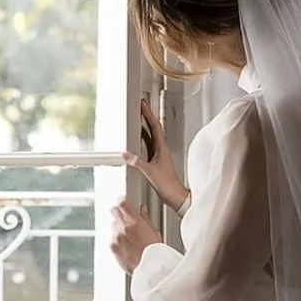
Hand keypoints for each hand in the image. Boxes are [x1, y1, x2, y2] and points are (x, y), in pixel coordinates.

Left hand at [110, 198, 161, 273]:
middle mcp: (124, 228)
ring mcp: (117, 237)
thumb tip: (142, 210)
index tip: (123, 202)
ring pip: (113, 226)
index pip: (122, 203)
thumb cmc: (155, 253)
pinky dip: (117, 240)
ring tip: (128, 237)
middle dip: (118, 212)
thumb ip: (145, 218)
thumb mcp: (154, 232)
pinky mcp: (113, 247)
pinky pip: (112, 239)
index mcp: (135, 221)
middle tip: (123, 217)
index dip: (122, 201)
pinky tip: (126, 246)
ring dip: (118, 228)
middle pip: (114, 211)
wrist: (150, 269)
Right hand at [122, 98, 188, 212]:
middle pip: (153, 127)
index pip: (155, 126)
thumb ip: (137, 162)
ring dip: (145, 125)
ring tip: (139, 117)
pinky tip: (138, 137)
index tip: (143, 104)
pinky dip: (143, 138)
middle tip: (141, 106)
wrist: (174, 195)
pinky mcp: (156, 160)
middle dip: (147, 115)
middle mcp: (161, 148)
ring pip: (151, 135)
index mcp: (162, 147)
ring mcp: (159, 154)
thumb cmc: (168, 184)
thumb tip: (126, 154)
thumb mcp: (150, 172)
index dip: (148, 114)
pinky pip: (148, 145)